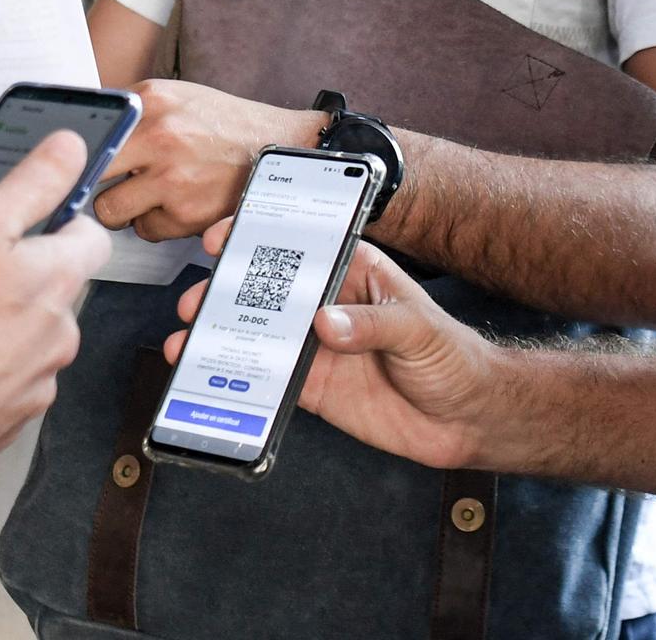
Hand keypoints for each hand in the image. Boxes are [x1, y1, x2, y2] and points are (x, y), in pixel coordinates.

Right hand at [0, 131, 111, 460]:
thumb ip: (30, 185)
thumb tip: (70, 147)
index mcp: (60, 275)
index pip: (92, 235)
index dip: (64, 222)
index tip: (34, 220)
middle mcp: (64, 325)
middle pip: (59, 287)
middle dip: (25, 277)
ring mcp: (42, 372)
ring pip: (34, 334)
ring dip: (5, 324)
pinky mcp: (16, 409)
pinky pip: (11, 377)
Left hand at [92, 80, 323, 241]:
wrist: (280, 145)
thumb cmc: (224, 124)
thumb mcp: (174, 98)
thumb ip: (131, 112)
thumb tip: (78, 136)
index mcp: (150, 100)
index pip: (89, 131)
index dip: (79, 151)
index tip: (75, 161)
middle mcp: (158, 136)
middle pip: (90, 173)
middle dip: (97, 181)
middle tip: (113, 181)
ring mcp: (172, 177)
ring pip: (109, 210)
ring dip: (125, 207)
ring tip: (152, 192)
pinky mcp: (186, 213)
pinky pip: (145, 230)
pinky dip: (158, 223)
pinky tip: (179, 203)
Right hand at [164, 226, 498, 470]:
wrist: (467, 419)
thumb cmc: (454, 358)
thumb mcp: (420, 329)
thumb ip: (372, 324)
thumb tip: (323, 323)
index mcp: (357, 273)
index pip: (304, 245)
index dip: (262, 236)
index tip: (225, 236)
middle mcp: (331, 304)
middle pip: (269, 289)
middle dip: (227, 289)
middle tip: (198, 298)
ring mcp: (318, 346)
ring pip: (258, 333)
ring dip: (221, 332)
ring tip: (188, 337)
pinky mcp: (313, 387)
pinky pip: (266, 380)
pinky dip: (235, 379)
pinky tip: (207, 377)